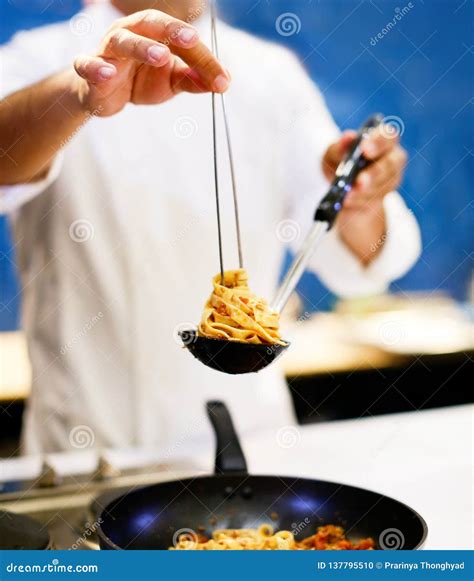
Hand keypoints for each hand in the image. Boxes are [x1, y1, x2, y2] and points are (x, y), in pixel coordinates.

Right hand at [72, 9, 229, 115]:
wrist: (105, 95)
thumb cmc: (141, 80)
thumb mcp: (172, 81)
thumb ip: (194, 80)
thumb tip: (223, 82)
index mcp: (154, 33)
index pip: (183, 40)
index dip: (204, 59)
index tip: (223, 78)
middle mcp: (130, 33)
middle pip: (151, 24)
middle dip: (172, 30)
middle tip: (192, 39)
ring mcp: (108, 50)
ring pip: (122, 41)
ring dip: (142, 47)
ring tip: (161, 56)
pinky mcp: (89, 69)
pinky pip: (88, 64)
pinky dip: (96, 67)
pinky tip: (108, 73)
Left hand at [322, 125, 407, 211]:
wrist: (340, 188)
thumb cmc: (339, 163)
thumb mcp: (333, 154)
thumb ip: (340, 147)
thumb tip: (348, 137)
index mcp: (382, 138)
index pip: (387, 135)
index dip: (378, 142)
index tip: (364, 149)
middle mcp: (392, 156)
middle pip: (391, 163)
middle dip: (374, 173)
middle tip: (360, 181)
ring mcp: (392, 178)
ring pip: (384, 185)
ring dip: (364, 191)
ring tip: (347, 195)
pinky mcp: (385, 196)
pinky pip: (376, 199)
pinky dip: (360, 200)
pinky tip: (348, 201)